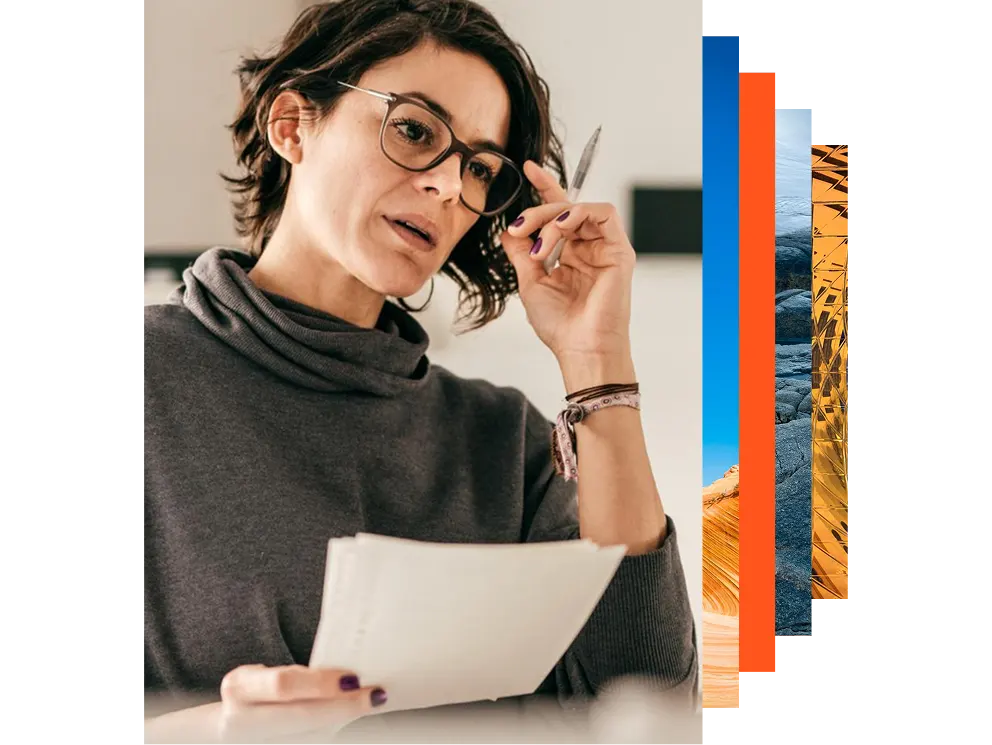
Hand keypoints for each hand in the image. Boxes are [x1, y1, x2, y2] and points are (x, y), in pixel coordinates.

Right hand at [215, 664, 385, 743]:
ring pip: (310, 736)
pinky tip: (348, 718)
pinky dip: (333, 730)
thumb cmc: (260, 689)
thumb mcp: (266, 674)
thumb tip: (349, 674)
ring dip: (343, 720)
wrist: (235, 721)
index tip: (352, 678)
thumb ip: (298, 675)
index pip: (284, 685)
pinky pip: (311, 743)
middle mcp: (241, 719)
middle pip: (301, 715)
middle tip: (374, 695)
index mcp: (240, 687)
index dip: (320, 683)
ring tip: (368, 704)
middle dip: (342, 706)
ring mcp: (256, 743)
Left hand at [501, 161, 635, 388]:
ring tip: (537, 244)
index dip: (544, 188)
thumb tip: (508, 230)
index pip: (557, 214)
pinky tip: (557, 232)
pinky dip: (575, 215)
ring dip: (552, 218)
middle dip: (536, 212)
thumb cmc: (560, 325)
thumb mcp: (529, 283)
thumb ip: (521, 253)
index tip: (527, 169)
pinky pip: (602, 213)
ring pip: (579, 208)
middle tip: (518, 228)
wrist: (580, 349)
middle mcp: (588, 248)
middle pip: (563, 208)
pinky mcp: (619, 250)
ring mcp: (604, 248)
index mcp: (569, 255)